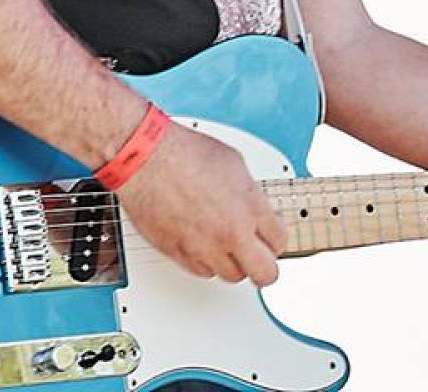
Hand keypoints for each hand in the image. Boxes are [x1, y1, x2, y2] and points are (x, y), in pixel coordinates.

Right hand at [117, 121, 286, 286]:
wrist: (147, 158)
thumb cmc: (184, 153)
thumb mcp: (234, 163)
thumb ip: (250, 194)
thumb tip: (256, 207)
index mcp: (249, 207)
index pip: (279, 241)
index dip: (276, 239)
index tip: (271, 237)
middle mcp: (230, 233)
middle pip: (264, 273)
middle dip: (265, 266)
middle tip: (260, 257)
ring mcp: (204, 248)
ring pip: (231, 276)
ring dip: (233, 263)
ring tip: (227, 245)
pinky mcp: (179, 255)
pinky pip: (202, 271)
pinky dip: (206, 262)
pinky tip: (204, 243)